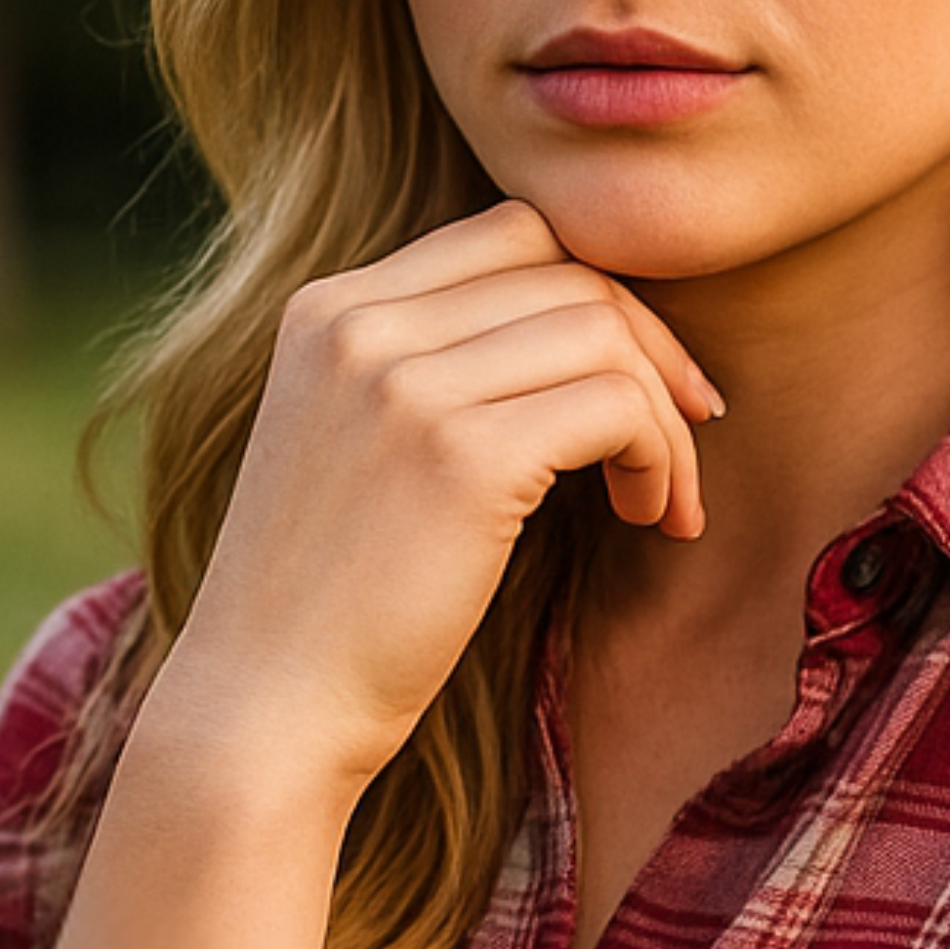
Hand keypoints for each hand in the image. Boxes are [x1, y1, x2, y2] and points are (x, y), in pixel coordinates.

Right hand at [148, 199, 718, 793]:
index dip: (598, 299)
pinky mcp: (462, 457)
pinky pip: (617, 406)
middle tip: (686, 435)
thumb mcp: (357, 445)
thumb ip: (432, 369)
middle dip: (651, 350)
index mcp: (328, 310)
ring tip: (660, 501)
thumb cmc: (329, 605)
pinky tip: (646, 517)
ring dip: (665, 417)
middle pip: (566, 272)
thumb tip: (589, 330)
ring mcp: (405, 384)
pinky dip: (660, 457)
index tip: (641, 381)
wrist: (263, 712)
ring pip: (604, 332)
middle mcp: (358, 325)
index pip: (510, 236)